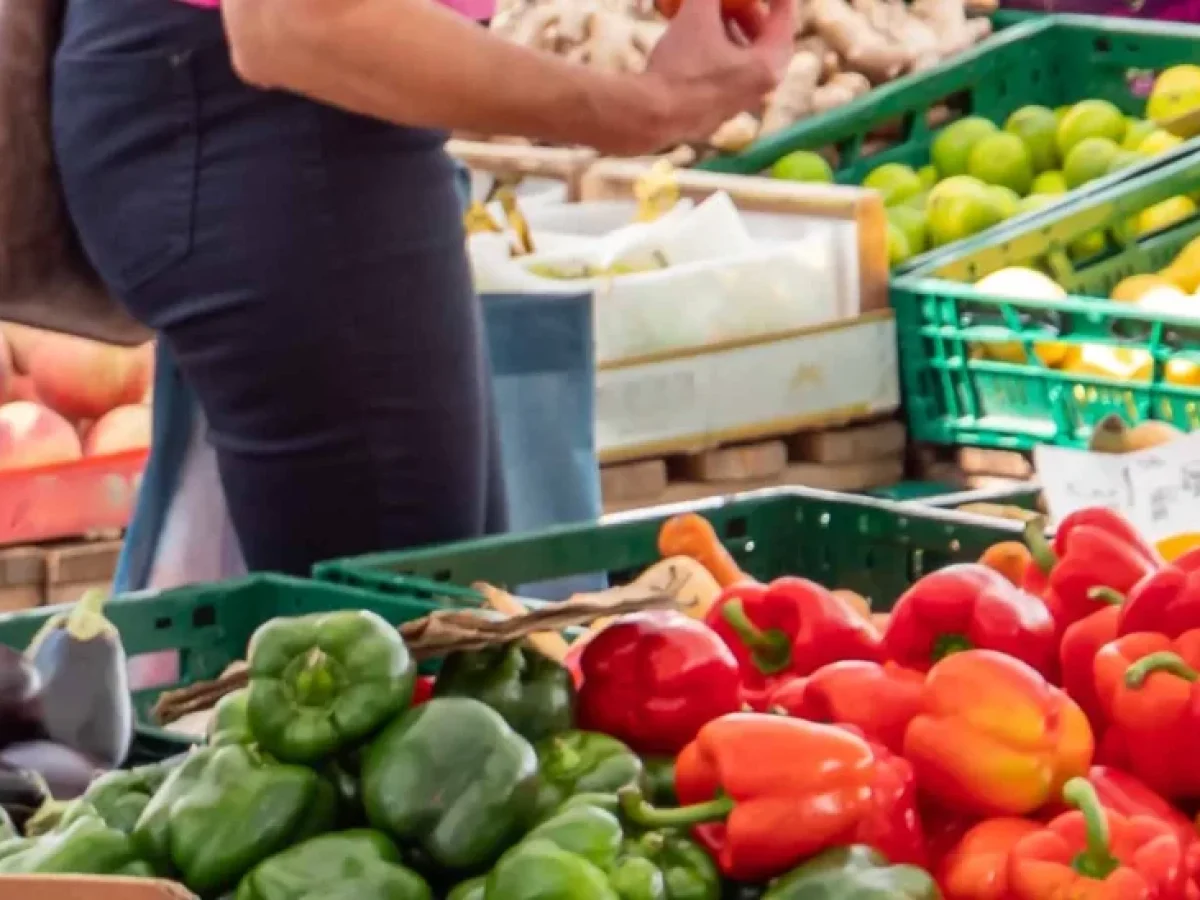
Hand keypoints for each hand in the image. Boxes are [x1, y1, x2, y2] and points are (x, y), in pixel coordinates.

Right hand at [642, 0, 793, 148]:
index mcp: (766, 66)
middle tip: (741, 1)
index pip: (784, 22)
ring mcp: (735, 107)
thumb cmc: (681, 66)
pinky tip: (696, 45)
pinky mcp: (712, 116)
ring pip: (744, 64)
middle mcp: (758, 91)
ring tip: (716, 18)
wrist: (650, 116)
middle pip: (766, 45)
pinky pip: (724, 80)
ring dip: (734, 37)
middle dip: (754, 18)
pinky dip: (718, 58)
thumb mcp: (697, 14)